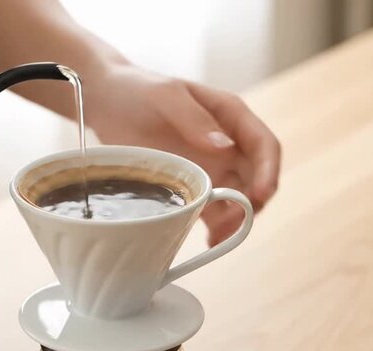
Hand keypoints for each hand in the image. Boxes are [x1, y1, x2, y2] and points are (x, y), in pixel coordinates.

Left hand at [85, 65, 280, 245]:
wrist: (105, 102)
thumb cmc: (137, 89)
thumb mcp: (165, 95)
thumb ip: (194, 118)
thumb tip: (224, 147)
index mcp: (230, 116)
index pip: (264, 146)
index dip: (268, 171)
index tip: (260, 195)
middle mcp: (227, 144)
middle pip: (254, 178)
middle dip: (250, 204)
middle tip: (230, 223)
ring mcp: (210, 166)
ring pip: (235, 199)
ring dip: (234, 220)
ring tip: (217, 238)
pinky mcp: (190, 183)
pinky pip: (210, 208)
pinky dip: (214, 225)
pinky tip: (207, 240)